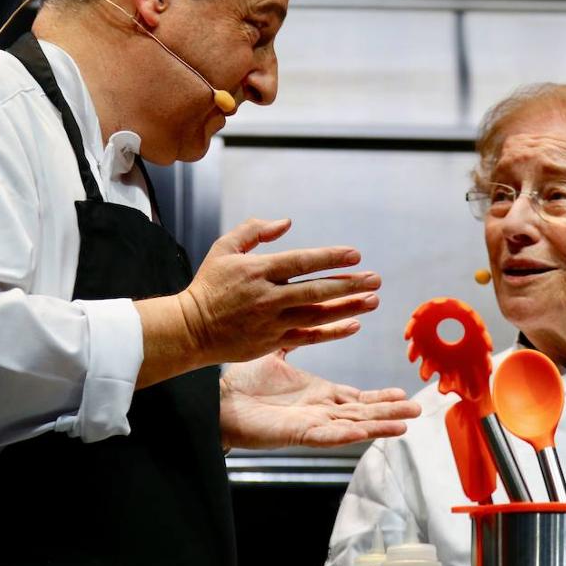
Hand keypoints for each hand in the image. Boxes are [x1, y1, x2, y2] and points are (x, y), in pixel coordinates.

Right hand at [178, 218, 380, 366]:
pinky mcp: (271, 342)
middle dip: (349, 284)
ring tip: (373, 300)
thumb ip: (254, 231)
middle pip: (315, 290)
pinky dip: (332, 332)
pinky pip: (309, 337)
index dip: (330, 258)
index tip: (355, 255)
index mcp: (257, 271)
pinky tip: (353, 324)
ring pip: (317, 315)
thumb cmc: (209, 285)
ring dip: (348, 307)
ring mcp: (271, 322)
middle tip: (375, 279)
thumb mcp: (224, 248)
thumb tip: (287, 223)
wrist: (189, 329)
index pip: (301, 262)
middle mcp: (267, 297)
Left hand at [219, 350, 422, 449]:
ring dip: (379, 424)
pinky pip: (328, 436)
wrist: (218, 398)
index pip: (356, 396)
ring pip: (353, 426)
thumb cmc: (242, 381)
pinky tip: (369, 432)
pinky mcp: (297, 434)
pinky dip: (350, 435)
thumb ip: (293, 335)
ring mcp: (310, 424)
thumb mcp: (275, 353)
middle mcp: (318, 411)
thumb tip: (302, 309)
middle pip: (363, 412)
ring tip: (405, 423)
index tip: (403, 391)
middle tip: (418, 409)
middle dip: (390, 411)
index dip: (380, 395)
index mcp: (317, 394)